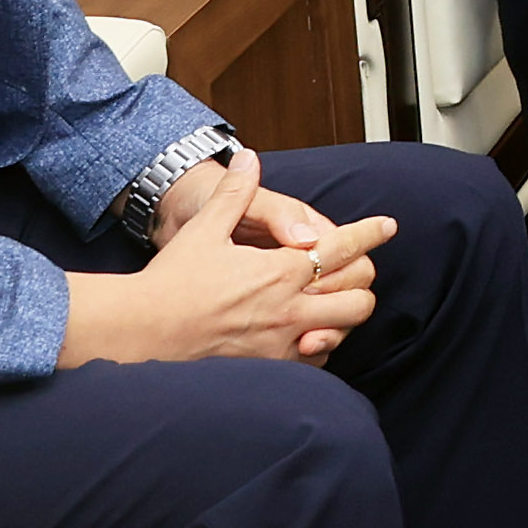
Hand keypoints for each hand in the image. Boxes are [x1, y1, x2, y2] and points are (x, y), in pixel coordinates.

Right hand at [62, 174, 393, 368]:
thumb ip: (235, 192)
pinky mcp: (267, 370)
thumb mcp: (205, 228)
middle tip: (354, 272)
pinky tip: (306, 333)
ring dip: (342, 317)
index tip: (387, 226)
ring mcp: (280, 344)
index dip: (370, 234)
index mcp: (281, 271)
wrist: (140, 332)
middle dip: (362, 285)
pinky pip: (312, 361)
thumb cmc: (172, 281)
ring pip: (341, 333)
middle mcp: (289, 309)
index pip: (344, 249)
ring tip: (333, 303)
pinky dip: (317, 345)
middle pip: (359, 300)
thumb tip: (249, 157)